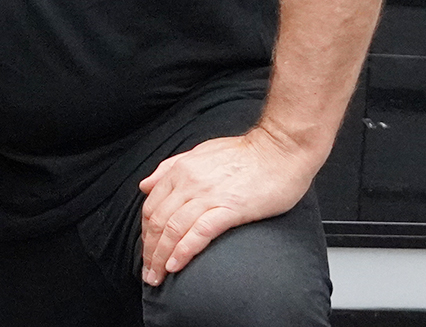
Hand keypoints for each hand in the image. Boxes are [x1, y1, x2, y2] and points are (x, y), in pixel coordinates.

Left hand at [137, 127, 318, 285]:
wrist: (281, 148)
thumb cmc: (246, 152)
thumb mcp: (201, 152)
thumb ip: (170, 168)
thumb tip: (145, 185)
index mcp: (181, 170)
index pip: (151, 206)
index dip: (145, 233)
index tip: (147, 251)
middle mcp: (189, 182)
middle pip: (157, 221)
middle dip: (149, 251)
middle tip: (148, 273)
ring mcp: (209, 195)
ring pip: (173, 229)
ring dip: (161, 257)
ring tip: (157, 277)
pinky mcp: (230, 208)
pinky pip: (199, 232)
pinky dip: (183, 251)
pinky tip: (176, 266)